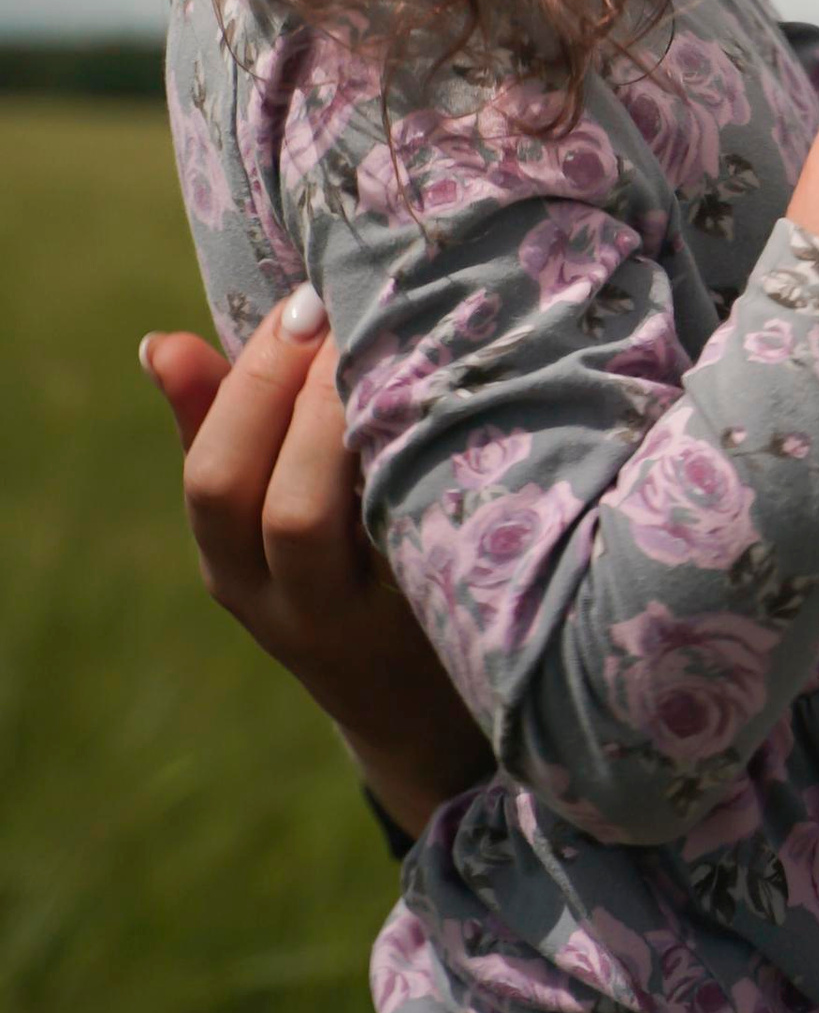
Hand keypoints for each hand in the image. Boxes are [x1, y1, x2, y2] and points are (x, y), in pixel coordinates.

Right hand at [140, 298, 490, 837]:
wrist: (421, 709)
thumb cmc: (338, 574)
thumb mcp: (265, 519)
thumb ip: (221, 428)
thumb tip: (161, 343)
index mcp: (237, 570)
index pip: (215, 479)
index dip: (250, 388)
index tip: (300, 303)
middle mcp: (295, 606)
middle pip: (278, 507)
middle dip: (301, 402)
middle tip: (348, 315)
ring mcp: (371, 624)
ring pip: (349, 533)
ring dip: (359, 433)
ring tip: (398, 349)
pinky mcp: (446, 621)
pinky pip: (430, 544)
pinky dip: (437, 470)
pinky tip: (464, 402)